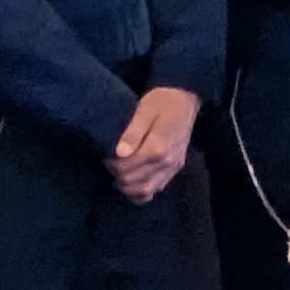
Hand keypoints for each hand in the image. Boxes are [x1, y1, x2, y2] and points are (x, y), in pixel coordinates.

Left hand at [111, 84, 201, 201]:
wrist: (184, 98)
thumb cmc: (161, 101)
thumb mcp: (144, 110)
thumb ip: (133, 132)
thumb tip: (120, 153)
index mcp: (158, 147)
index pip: (127, 168)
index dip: (111, 165)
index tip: (105, 155)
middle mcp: (167, 162)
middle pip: (133, 181)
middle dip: (116, 176)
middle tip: (109, 163)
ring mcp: (172, 167)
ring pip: (145, 191)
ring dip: (127, 187)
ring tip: (118, 175)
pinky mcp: (175, 169)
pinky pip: (157, 189)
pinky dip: (142, 191)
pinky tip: (133, 183)